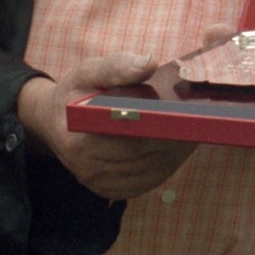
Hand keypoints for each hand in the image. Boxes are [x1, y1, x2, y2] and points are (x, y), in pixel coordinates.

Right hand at [18, 53, 197, 200]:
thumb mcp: (88, 72)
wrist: (54, 123)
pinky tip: (181, 144)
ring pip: (152, 171)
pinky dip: (169, 162)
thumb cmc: (74, 94)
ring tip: (195, 129)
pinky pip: (150, 180)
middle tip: (200, 119)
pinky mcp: (114, 192)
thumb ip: (116, 67)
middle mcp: (88, 169)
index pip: (129, 138)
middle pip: (145, 156)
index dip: (161, 127)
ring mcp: (102, 185)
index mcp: (79, 141)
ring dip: (176, 152)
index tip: (184, 114)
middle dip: (174, 138)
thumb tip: (149, 63)